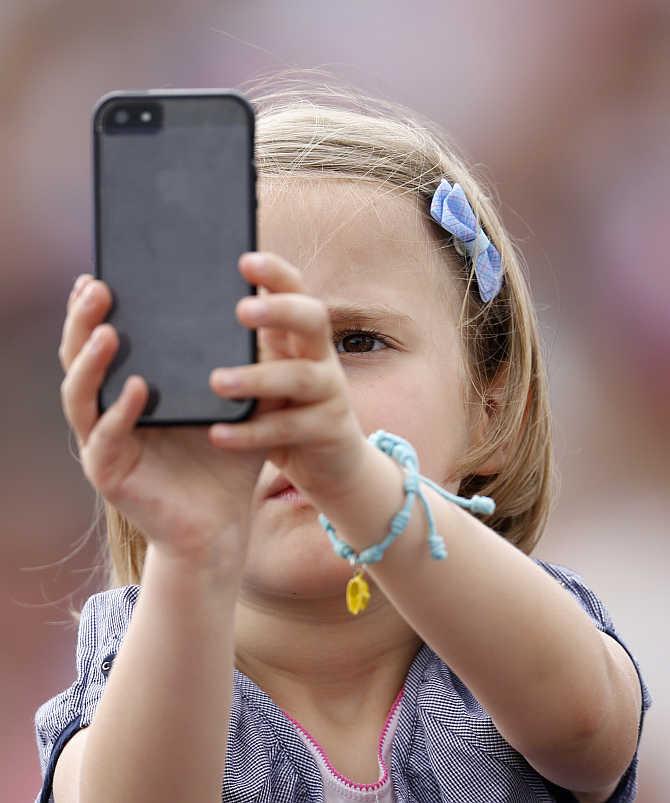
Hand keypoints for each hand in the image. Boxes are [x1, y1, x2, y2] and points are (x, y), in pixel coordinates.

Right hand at [59, 274, 267, 569]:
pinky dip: (118, 412)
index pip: (102, 342)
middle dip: (82, 322)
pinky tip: (137, 388)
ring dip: (90, 362)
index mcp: (129, 390)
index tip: (101, 273)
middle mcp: (107, 412)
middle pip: (79, 359)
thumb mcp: (235, 400)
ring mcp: (102, 443)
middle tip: (97, 288)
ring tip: (108, 331)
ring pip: (80, 395)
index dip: (94, 310)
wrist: (223, 520)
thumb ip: (239, 360)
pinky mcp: (109, 473)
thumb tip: (259, 303)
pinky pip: (106, 438)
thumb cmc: (225, 457)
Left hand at [208, 252, 367, 503]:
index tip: (245, 260)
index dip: (275, 273)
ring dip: (258, 378)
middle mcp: (321, 356)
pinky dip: (252, 433)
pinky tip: (217, 434)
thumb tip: (178, 317)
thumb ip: (239, 348)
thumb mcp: (265, 372)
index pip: (295, 290)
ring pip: (300, 378)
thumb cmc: (282, 408)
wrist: (329, 462)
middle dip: (280, 310)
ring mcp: (330, 393)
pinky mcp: (328, 431)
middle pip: (312, 319)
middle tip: (241, 311)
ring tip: (218, 382)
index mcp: (300, 335)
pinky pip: (289, 429)